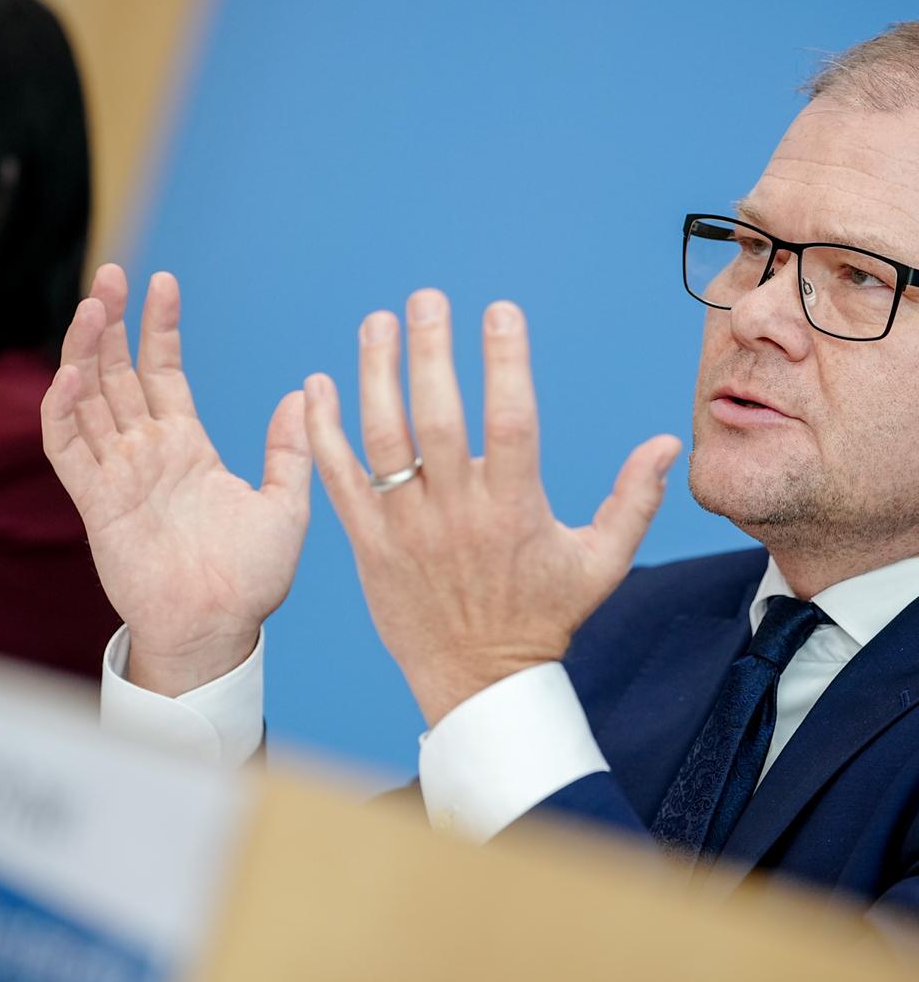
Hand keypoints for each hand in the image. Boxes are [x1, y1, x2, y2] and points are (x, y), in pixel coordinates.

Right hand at [41, 265, 310, 694]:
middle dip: (114, 323)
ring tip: (93, 305)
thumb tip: (303, 392)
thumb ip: (290, 450)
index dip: (160, 327)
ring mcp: (117, 474)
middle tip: (111, 274)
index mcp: (186, 446)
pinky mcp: (96, 503)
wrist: (218, 630)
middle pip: (118, 373)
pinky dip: (63, 411)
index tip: (164, 281)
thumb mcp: (285, 505)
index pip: (164, 371)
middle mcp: (146, 453)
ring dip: (85, 352)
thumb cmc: (250, 579)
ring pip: (88, 399)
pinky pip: (68, 448)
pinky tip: (70, 374)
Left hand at [304, 289, 680, 726]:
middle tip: (425, 298)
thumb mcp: (601, 564)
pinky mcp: (368, 544)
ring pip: (383, 439)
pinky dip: (323, 432)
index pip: (512, 418)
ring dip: (375, 375)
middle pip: (438, 416)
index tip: (499, 310)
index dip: (506, 359)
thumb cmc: (543, 619)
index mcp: (515, 508)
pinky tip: (316, 386)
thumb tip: (665, 442)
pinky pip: (339, 479)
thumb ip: (634, 500)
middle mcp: (458, 512)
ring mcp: (407, 527)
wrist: (478, 683)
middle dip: (430, 349)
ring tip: (376, 323)